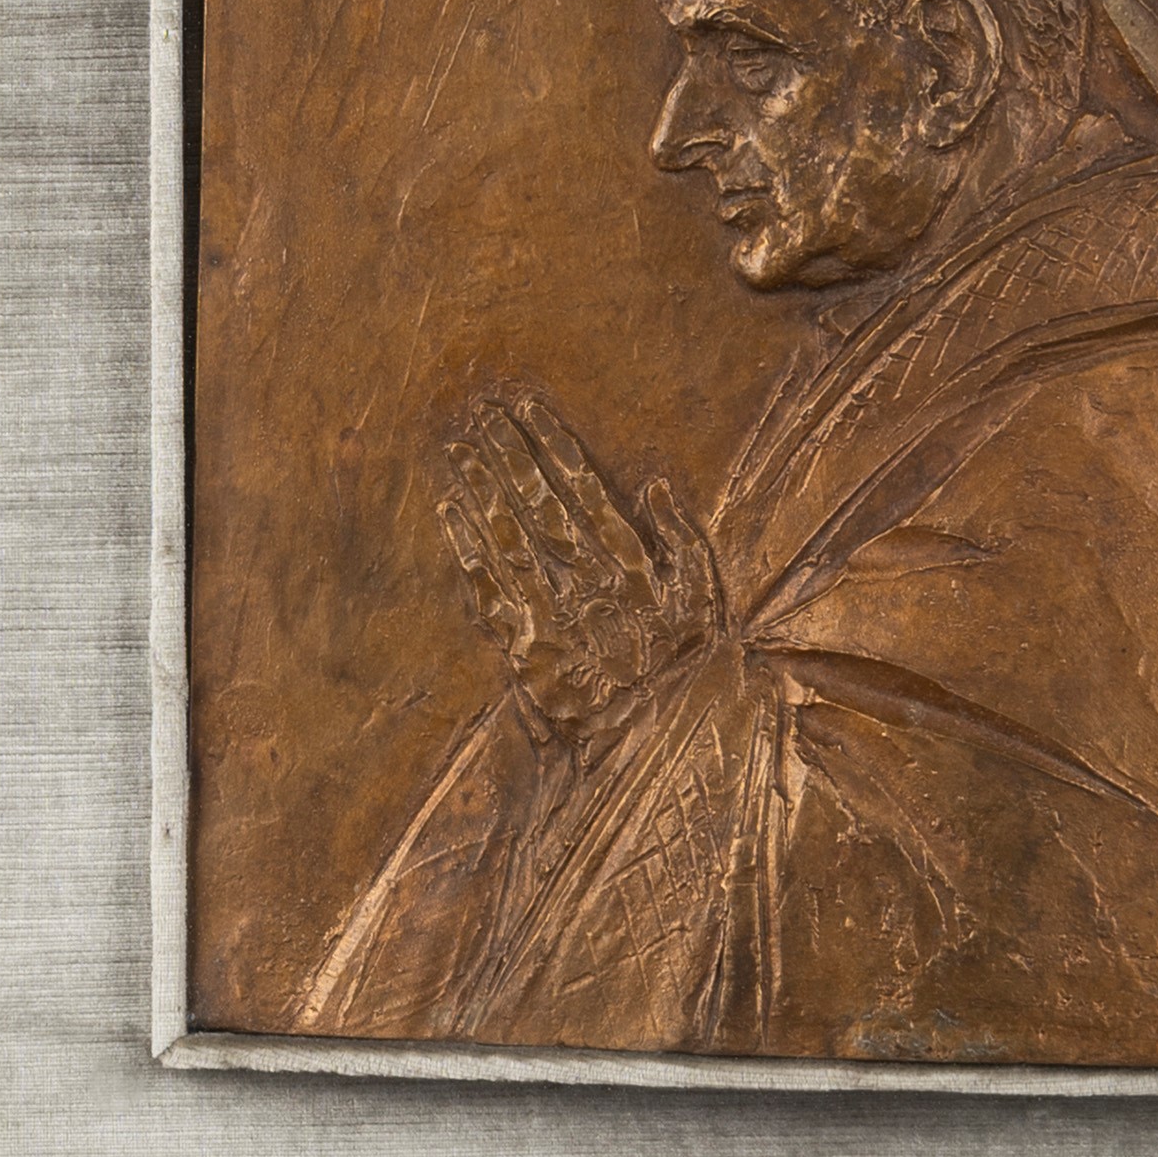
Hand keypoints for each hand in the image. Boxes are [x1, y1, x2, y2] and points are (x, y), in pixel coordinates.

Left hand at [438, 393, 721, 744]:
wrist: (660, 746)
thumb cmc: (690, 667)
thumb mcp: (706, 600)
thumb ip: (683, 540)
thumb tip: (654, 487)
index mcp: (629, 565)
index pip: (582, 492)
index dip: (552, 448)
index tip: (527, 410)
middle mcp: (585, 583)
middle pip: (539, 506)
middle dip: (508, 455)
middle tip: (481, 413)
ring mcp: (551, 616)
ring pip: (508, 541)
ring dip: (481, 491)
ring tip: (457, 448)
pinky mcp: (525, 650)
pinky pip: (490, 593)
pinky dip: (468, 552)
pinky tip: (451, 514)